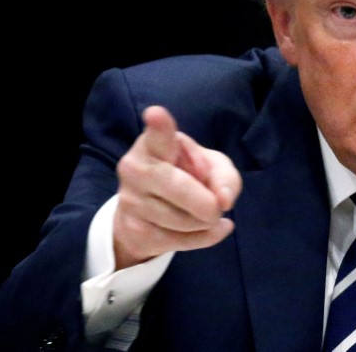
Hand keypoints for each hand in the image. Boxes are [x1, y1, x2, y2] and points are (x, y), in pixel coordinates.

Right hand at [112, 105, 241, 268]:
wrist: (148, 211)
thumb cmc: (185, 175)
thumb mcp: (211, 167)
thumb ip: (224, 176)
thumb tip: (223, 201)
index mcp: (154, 143)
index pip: (157, 135)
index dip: (159, 126)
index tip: (156, 114)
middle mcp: (135, 168)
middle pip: (179, 187)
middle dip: (206, 202)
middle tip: (218, 207)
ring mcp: (131, 201)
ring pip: (183, 220)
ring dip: (207, 221)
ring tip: (206, 212)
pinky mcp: (134, 231)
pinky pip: (181, 241)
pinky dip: (206, 237)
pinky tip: (211, 228)